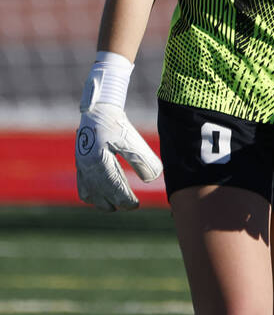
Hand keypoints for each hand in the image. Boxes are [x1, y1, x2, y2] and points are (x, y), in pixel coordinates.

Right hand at [76, 53, 161, 210]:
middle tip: (131, 205)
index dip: (125, 200)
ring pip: (89, 193)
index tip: (136, 205)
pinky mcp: (80, 163)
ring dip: (102, 201)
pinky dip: (93, 194)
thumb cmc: (117, 124)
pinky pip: (83, 186)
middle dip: (116, 203)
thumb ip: (143, 160)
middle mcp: (87, 168)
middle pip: (100, 195)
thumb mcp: (132, 140)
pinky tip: (103, 194)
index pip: (114, 189)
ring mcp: (81, 166)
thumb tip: (152, 179)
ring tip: (117, 203)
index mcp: (99, 163)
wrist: (98, 109)